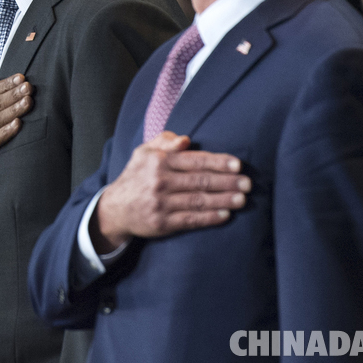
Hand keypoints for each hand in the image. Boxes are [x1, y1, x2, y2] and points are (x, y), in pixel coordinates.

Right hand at [91, 132, 249, 253]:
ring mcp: (161, 203)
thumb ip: (164, 141)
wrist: (115, 208)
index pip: (194, 160)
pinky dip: (209, 217)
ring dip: (223, 200)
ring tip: (242, 199)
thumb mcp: (143, 152)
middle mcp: (160, 181)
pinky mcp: (162, 223)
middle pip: (200, 181)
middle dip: (227, 182)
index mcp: (158, 161)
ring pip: (198, 201)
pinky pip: (191, 220)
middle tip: (248, 183)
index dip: (218, 162)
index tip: (237, 164)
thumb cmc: (136, 176)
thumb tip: (185, 139)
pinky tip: (225, 215)